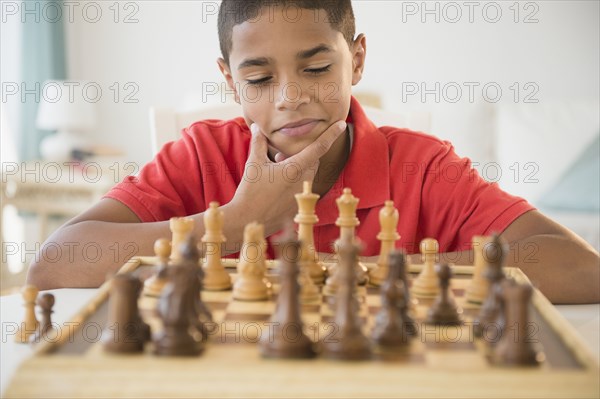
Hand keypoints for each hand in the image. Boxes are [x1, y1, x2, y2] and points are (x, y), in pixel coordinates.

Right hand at [227, 120, 346, 234]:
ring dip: (297, 168)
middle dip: (300, 154)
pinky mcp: (300, 206)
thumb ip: (258, 143)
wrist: (248, 219)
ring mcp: (303, 195)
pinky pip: (303, 188)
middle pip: (313, 160)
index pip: (319, 147)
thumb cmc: (250, 191)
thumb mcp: (253, 164)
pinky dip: (294, 182)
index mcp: (295, 169)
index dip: (331, 134)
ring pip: (308, 174)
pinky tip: (278, 185)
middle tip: (279, 156)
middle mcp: (304, 182)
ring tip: (276, 169)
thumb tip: (256, 128)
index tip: (341, 124)